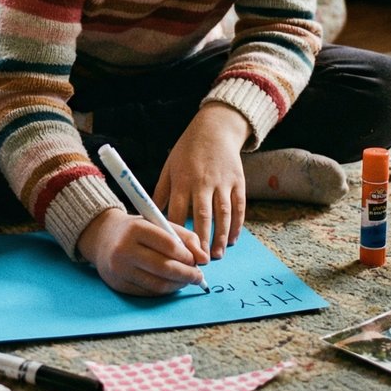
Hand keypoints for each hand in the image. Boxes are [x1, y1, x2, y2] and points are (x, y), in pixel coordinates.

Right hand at [77, 208, 208, 295]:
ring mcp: (119, 269)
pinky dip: (165, 290)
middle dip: (187, 274)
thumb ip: (184, 237)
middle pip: (164, 267)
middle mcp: (124, 249)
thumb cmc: (136, 229)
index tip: (198, 260)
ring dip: (178, 285)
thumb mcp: (158, 223)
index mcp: (136, 228)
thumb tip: (204, 258)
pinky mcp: (118, 284)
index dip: (187, 255)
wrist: (102, 237)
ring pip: (157, 283)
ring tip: (187, 280)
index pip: (169, 244)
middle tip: (199, 276)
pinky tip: (172, 284)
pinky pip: (148, 292)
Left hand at [152, 102, 250, 259]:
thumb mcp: (169, 167)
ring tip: (216, 256)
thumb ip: (161, 192)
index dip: (176, 233)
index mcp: (183, 179)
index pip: (178, 211)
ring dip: (220, 237)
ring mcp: (223, 182)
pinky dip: (237, 225)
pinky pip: (239, 207)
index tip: (174, 252)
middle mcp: (203, 182)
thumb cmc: (187, 150)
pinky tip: (232, 240)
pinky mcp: (238, 181)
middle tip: (199, 262)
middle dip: (200, 241)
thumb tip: (151, 218)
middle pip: (202, 216)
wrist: (216, 128)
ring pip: (223, 214)